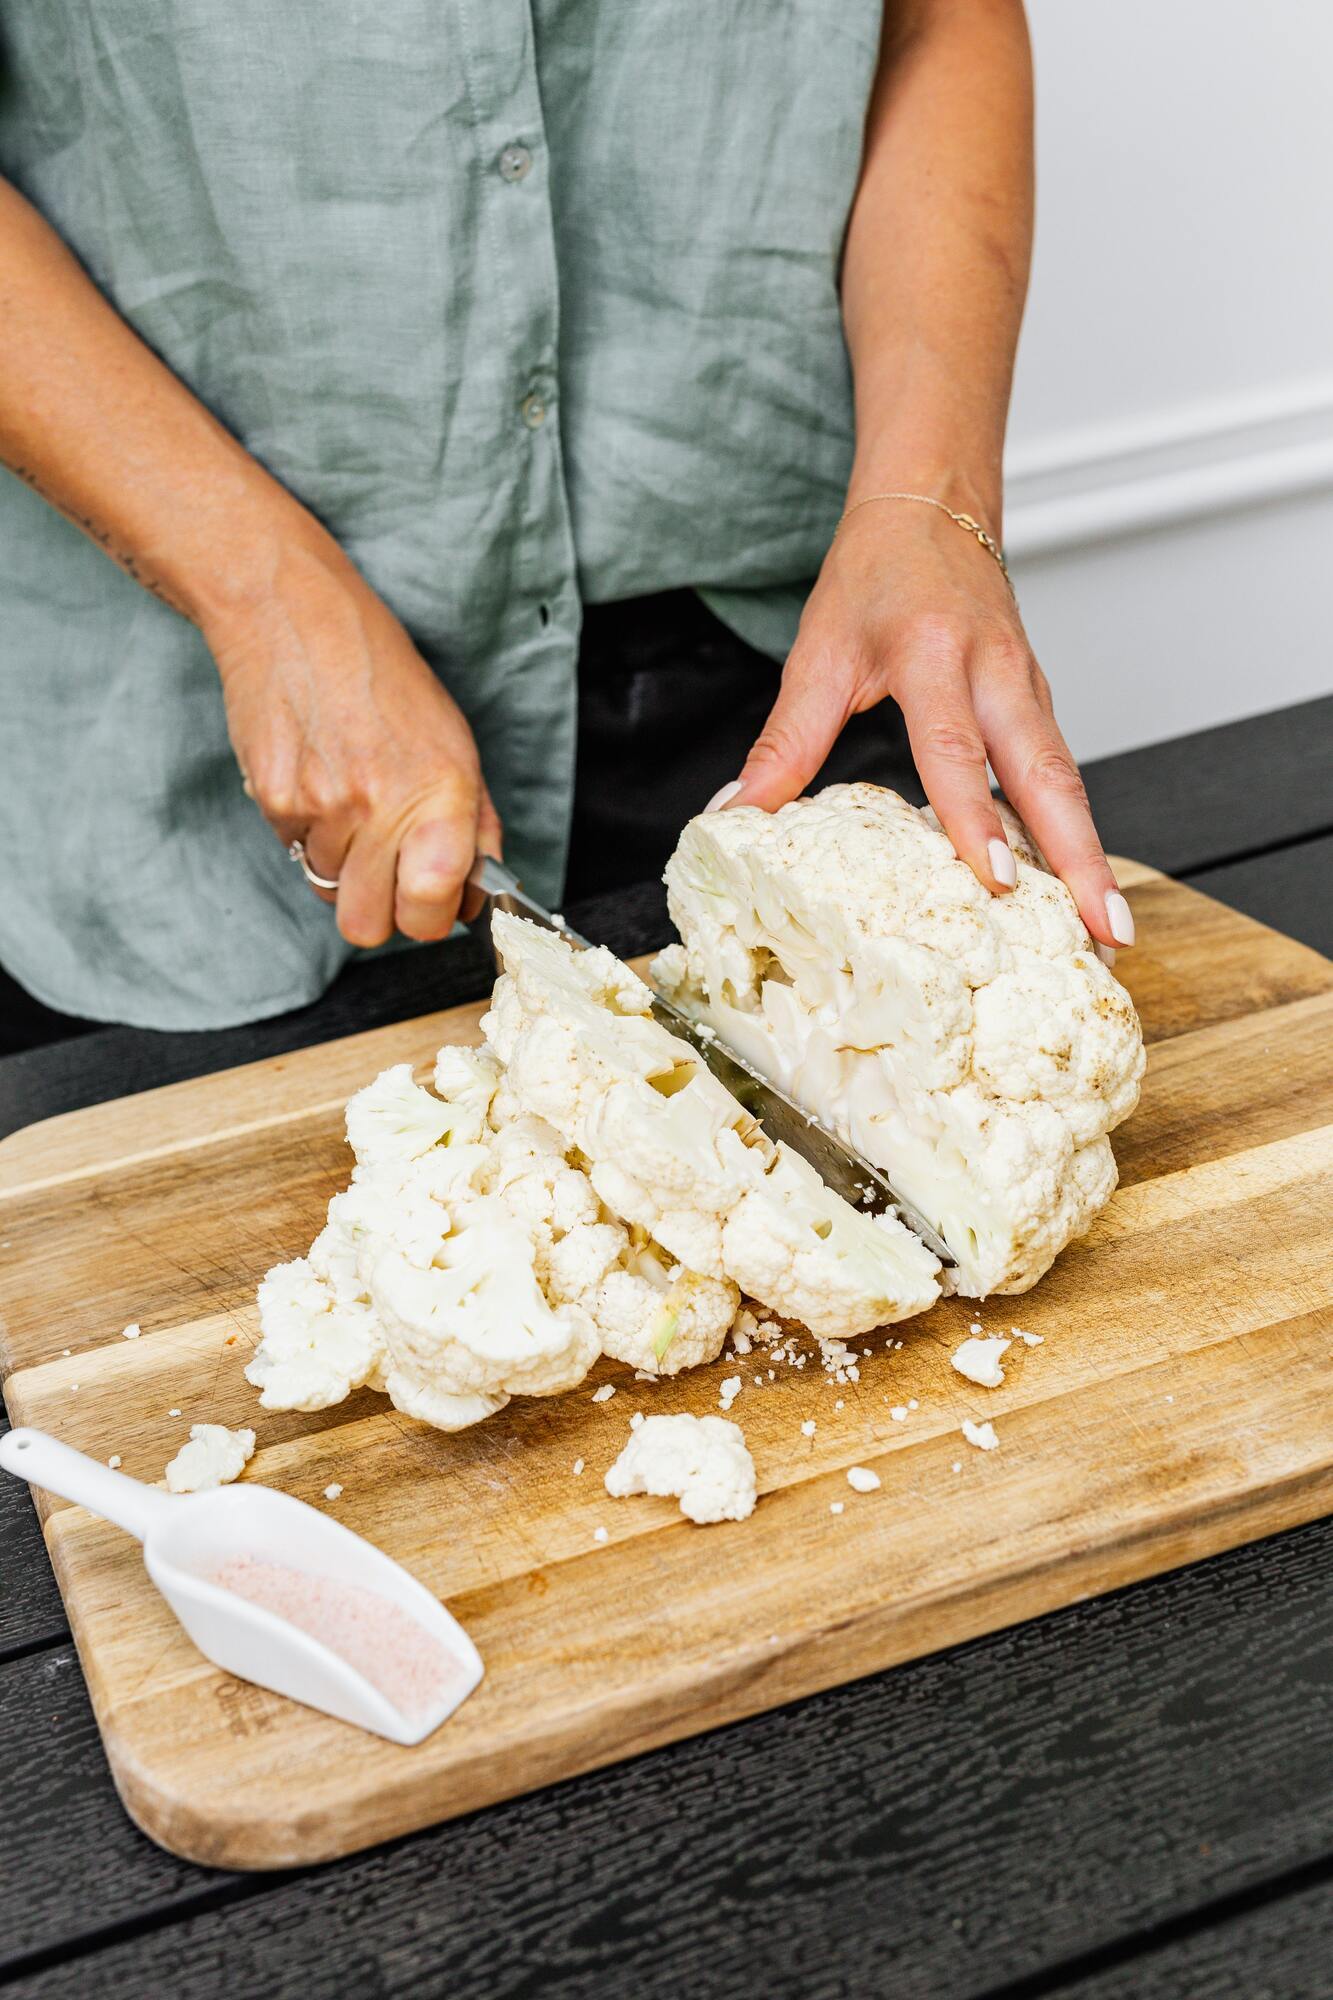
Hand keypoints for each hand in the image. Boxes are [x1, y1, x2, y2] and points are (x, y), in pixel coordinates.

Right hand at [207, 532, 500, 947]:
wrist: (294, 615)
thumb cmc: (380, 672)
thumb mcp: (453, 740)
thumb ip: (472, 825)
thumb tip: (471, 898)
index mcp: (441, 792)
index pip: (429, 909)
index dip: (428, 918)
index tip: (429, 902)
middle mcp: (381, 805)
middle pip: (368, 926)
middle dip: (379, 909)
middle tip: (386, 869)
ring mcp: (322, 806)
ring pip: (329, 889)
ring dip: (343, 860)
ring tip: (347, 794)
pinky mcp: (275, 800)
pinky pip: (295, 852)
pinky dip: (308, 830)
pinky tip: (317, 776)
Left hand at [717, 500, 1132, 951]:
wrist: (932, 501)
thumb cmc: (876, 572)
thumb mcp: (818, 650)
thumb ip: (782, 743)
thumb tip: (735, 813)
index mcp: (935, 653)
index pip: (956, 748)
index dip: (976, 817)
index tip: (995, 879)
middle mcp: (996, 672)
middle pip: (1049, 775)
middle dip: (1080, 859)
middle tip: (1105, 931)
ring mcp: (1028, 686)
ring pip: (1068, 778)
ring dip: (1091, 854)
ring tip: (1109, 929)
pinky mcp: (1039, 700)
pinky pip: (1062, 770)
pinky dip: (1076, 828)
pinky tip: (1079, 884)